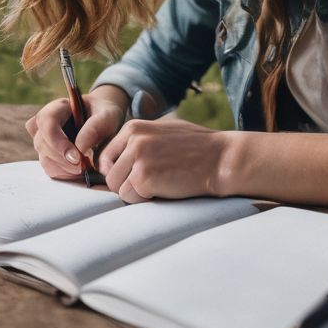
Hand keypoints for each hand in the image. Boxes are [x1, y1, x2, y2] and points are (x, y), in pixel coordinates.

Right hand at [25, 87, 127, 180]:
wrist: (104, 121)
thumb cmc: (104, 114)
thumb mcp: (107, 115)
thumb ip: (95, 127)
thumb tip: (79, 147)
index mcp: (58, 107)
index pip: (46, 122)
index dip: (57, 141)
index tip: (76, 157)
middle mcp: (46, 123)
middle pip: (42, 143)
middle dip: (63, 159)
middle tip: (83, 166)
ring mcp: (44, 139)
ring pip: (44, 158)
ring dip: (64, 168)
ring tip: (84, 168)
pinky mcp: (48, 154)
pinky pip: (49, 168)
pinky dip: (64, 173)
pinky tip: (79, 170)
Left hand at [97, 118, 237, 203]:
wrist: (220, 159)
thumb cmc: (198, 148)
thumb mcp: (164, 131)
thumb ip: (140, 141)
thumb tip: (115, 161)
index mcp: (134, 128)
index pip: (107, 156)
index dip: (116, 171)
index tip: (130, 178)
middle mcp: (133, 140)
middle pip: (110, 175)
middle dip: (126, 185)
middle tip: (150, 185)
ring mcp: (137, 158)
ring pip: (118, 189)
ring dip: (135, 194)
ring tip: (159, 186)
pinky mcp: (144, 178)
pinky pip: (130, 198)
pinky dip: (145, 200)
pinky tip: (165, 190)